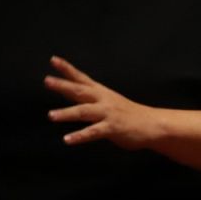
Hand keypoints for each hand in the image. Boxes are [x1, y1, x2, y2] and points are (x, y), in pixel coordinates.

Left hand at [45, 56, 161, 149]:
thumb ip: (88, 98)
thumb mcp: (108, 101)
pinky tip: (68, 139)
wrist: (153, 124)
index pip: (82, 78)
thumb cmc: (128, 114)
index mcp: (101, 93)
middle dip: (63, 86)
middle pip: (81, 91)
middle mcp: (104, 100)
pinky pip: (94, 131)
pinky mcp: (112, 127)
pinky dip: (80, 136)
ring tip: (51, 115)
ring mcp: (108, 113)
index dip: (67, 69)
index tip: (53, 60)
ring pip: (85, 111)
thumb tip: (68, 93)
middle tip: (47, 81)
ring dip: (67, 113)